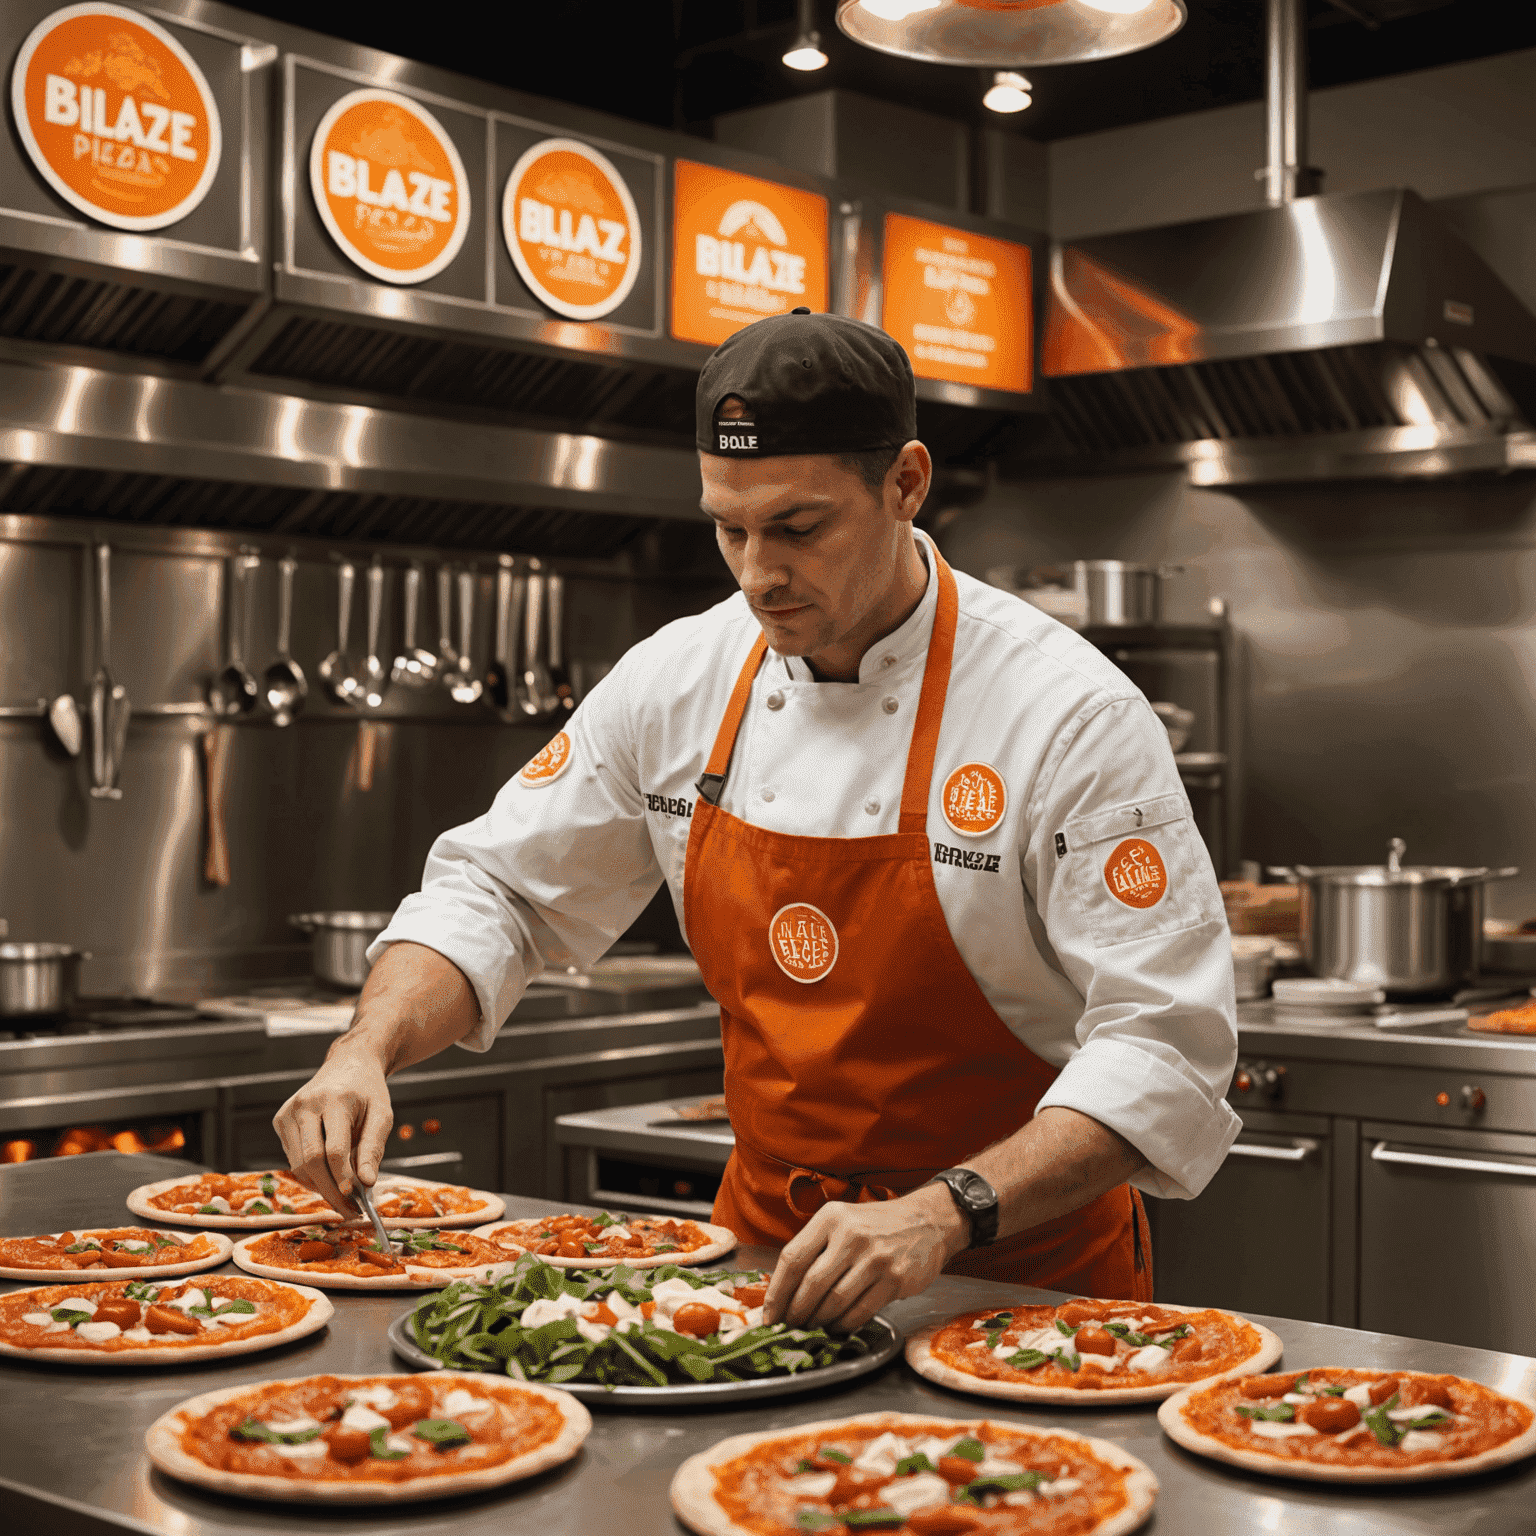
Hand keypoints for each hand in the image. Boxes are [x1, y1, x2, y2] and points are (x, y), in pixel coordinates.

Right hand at [271, 1040, 392, 1216]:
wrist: (348, 1064)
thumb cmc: (368, 1092)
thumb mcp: (382, 1115)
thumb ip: (373, 1149)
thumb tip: (367, 1184)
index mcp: (334, 1099)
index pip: (333, 1149)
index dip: (342, 1177)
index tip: (356, 1199)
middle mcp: (305, 1104)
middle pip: (310, 1160)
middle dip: (330, 1190)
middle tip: (349, 1211)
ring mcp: (288, 1112)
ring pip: (298, 1165)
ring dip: (320, 1186)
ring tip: (344, 1195)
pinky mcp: (280, 1120)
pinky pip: (293, 1158)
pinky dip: (311, 1173)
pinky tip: (329, 1173)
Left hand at [764, 1184, 967, 1332]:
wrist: (926, 1221)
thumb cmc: (875, 1225)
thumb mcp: (841, 1220)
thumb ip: (815, 1248)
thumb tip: (783, 1291)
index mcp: (831, 1217)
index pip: (792, 1258)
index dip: (777, 1292)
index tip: (769, 1314)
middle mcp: (851, 1235)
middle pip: (811, 1284)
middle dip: (795, 1312)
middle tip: (789, 1326)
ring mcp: (876, 1257)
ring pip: (835, 1301)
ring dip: (819, 1321)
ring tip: (813, 1326)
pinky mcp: (896, 1279)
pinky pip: (861, 1311)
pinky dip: (844, 1324)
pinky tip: (838, 1325)